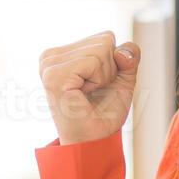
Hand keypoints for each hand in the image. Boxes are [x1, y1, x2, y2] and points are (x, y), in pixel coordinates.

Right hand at [39, 30, 140, 144]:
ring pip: (102, 49)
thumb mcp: (123, 78)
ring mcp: (49, 64)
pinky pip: (95, 60)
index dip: (113, 63)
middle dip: (109, 69)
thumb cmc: (104, 112)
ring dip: (103, 76)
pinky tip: (83, 94)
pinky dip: (98, 80)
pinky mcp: (54, 75)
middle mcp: (50, 56)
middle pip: (105, 39)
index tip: (97, 85)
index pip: (105, 37)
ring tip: (87, 94)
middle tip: (93, 91)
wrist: (93, 140)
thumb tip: (122, 51)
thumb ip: (129, 55)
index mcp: (61, 54)